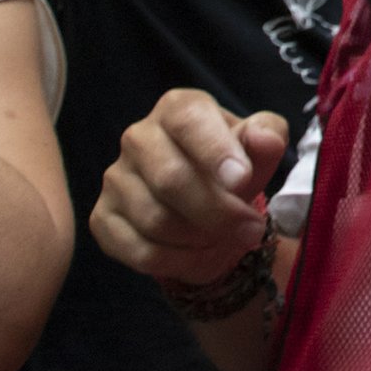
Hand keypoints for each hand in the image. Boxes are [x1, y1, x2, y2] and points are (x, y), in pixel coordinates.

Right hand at [89, 89, 289, 289]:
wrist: (207, 202)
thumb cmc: (235, 165)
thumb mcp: (260, 148)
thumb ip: (267, 138)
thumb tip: (266, 139)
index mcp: (177, 108)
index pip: (188, 122)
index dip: (215, 151)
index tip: (242, 181)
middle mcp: (138, 137)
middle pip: (171, 179)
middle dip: (218, 211)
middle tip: (252, 229)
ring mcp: (115, 178)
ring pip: (156, 220)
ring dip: (201, 240)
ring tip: (229, 239)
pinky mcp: (103, 218)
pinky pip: (140, 251)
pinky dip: (179, 263)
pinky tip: (202, 257)